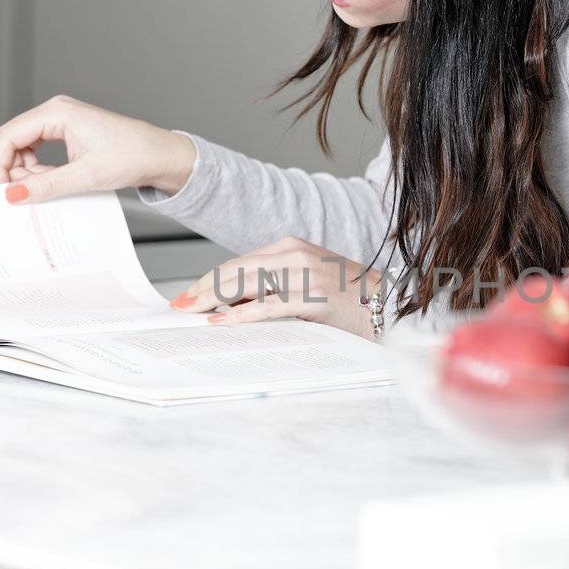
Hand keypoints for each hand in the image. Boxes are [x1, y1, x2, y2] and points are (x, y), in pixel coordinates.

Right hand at [0, 94, 196, 203]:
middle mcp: (56, 112)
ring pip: (25, 147)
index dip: (0, 165)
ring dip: (28, 172)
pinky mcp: (69, 134)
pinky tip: (53, 184)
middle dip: (14, 170)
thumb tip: (15, 195)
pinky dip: (41, 170)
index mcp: (57, 113)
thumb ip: (47, 185)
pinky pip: (40, 151)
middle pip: (14, 140)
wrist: (160, 155)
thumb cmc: (132, 155)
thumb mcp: (86, 175)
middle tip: (24, 195)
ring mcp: (62, 122)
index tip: (3, 191)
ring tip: (44, 191)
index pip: (9, 136)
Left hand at [169, 236, 382, 340]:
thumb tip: (231, 304)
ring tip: (191, 312)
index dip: (209, 279)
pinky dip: (240, 313)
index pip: (239, 263)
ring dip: (213, 299)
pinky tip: (222, 321)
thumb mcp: (307, 283)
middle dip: (202, 288)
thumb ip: (273, 287)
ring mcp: (304, 273)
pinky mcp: (312, 295)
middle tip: (178, 306)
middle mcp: (294, 254)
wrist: (389, 305)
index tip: (188, 295)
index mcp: (291, 247)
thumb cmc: (348, 300)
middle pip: (236, 269)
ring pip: (246, 283)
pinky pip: (267, 305)